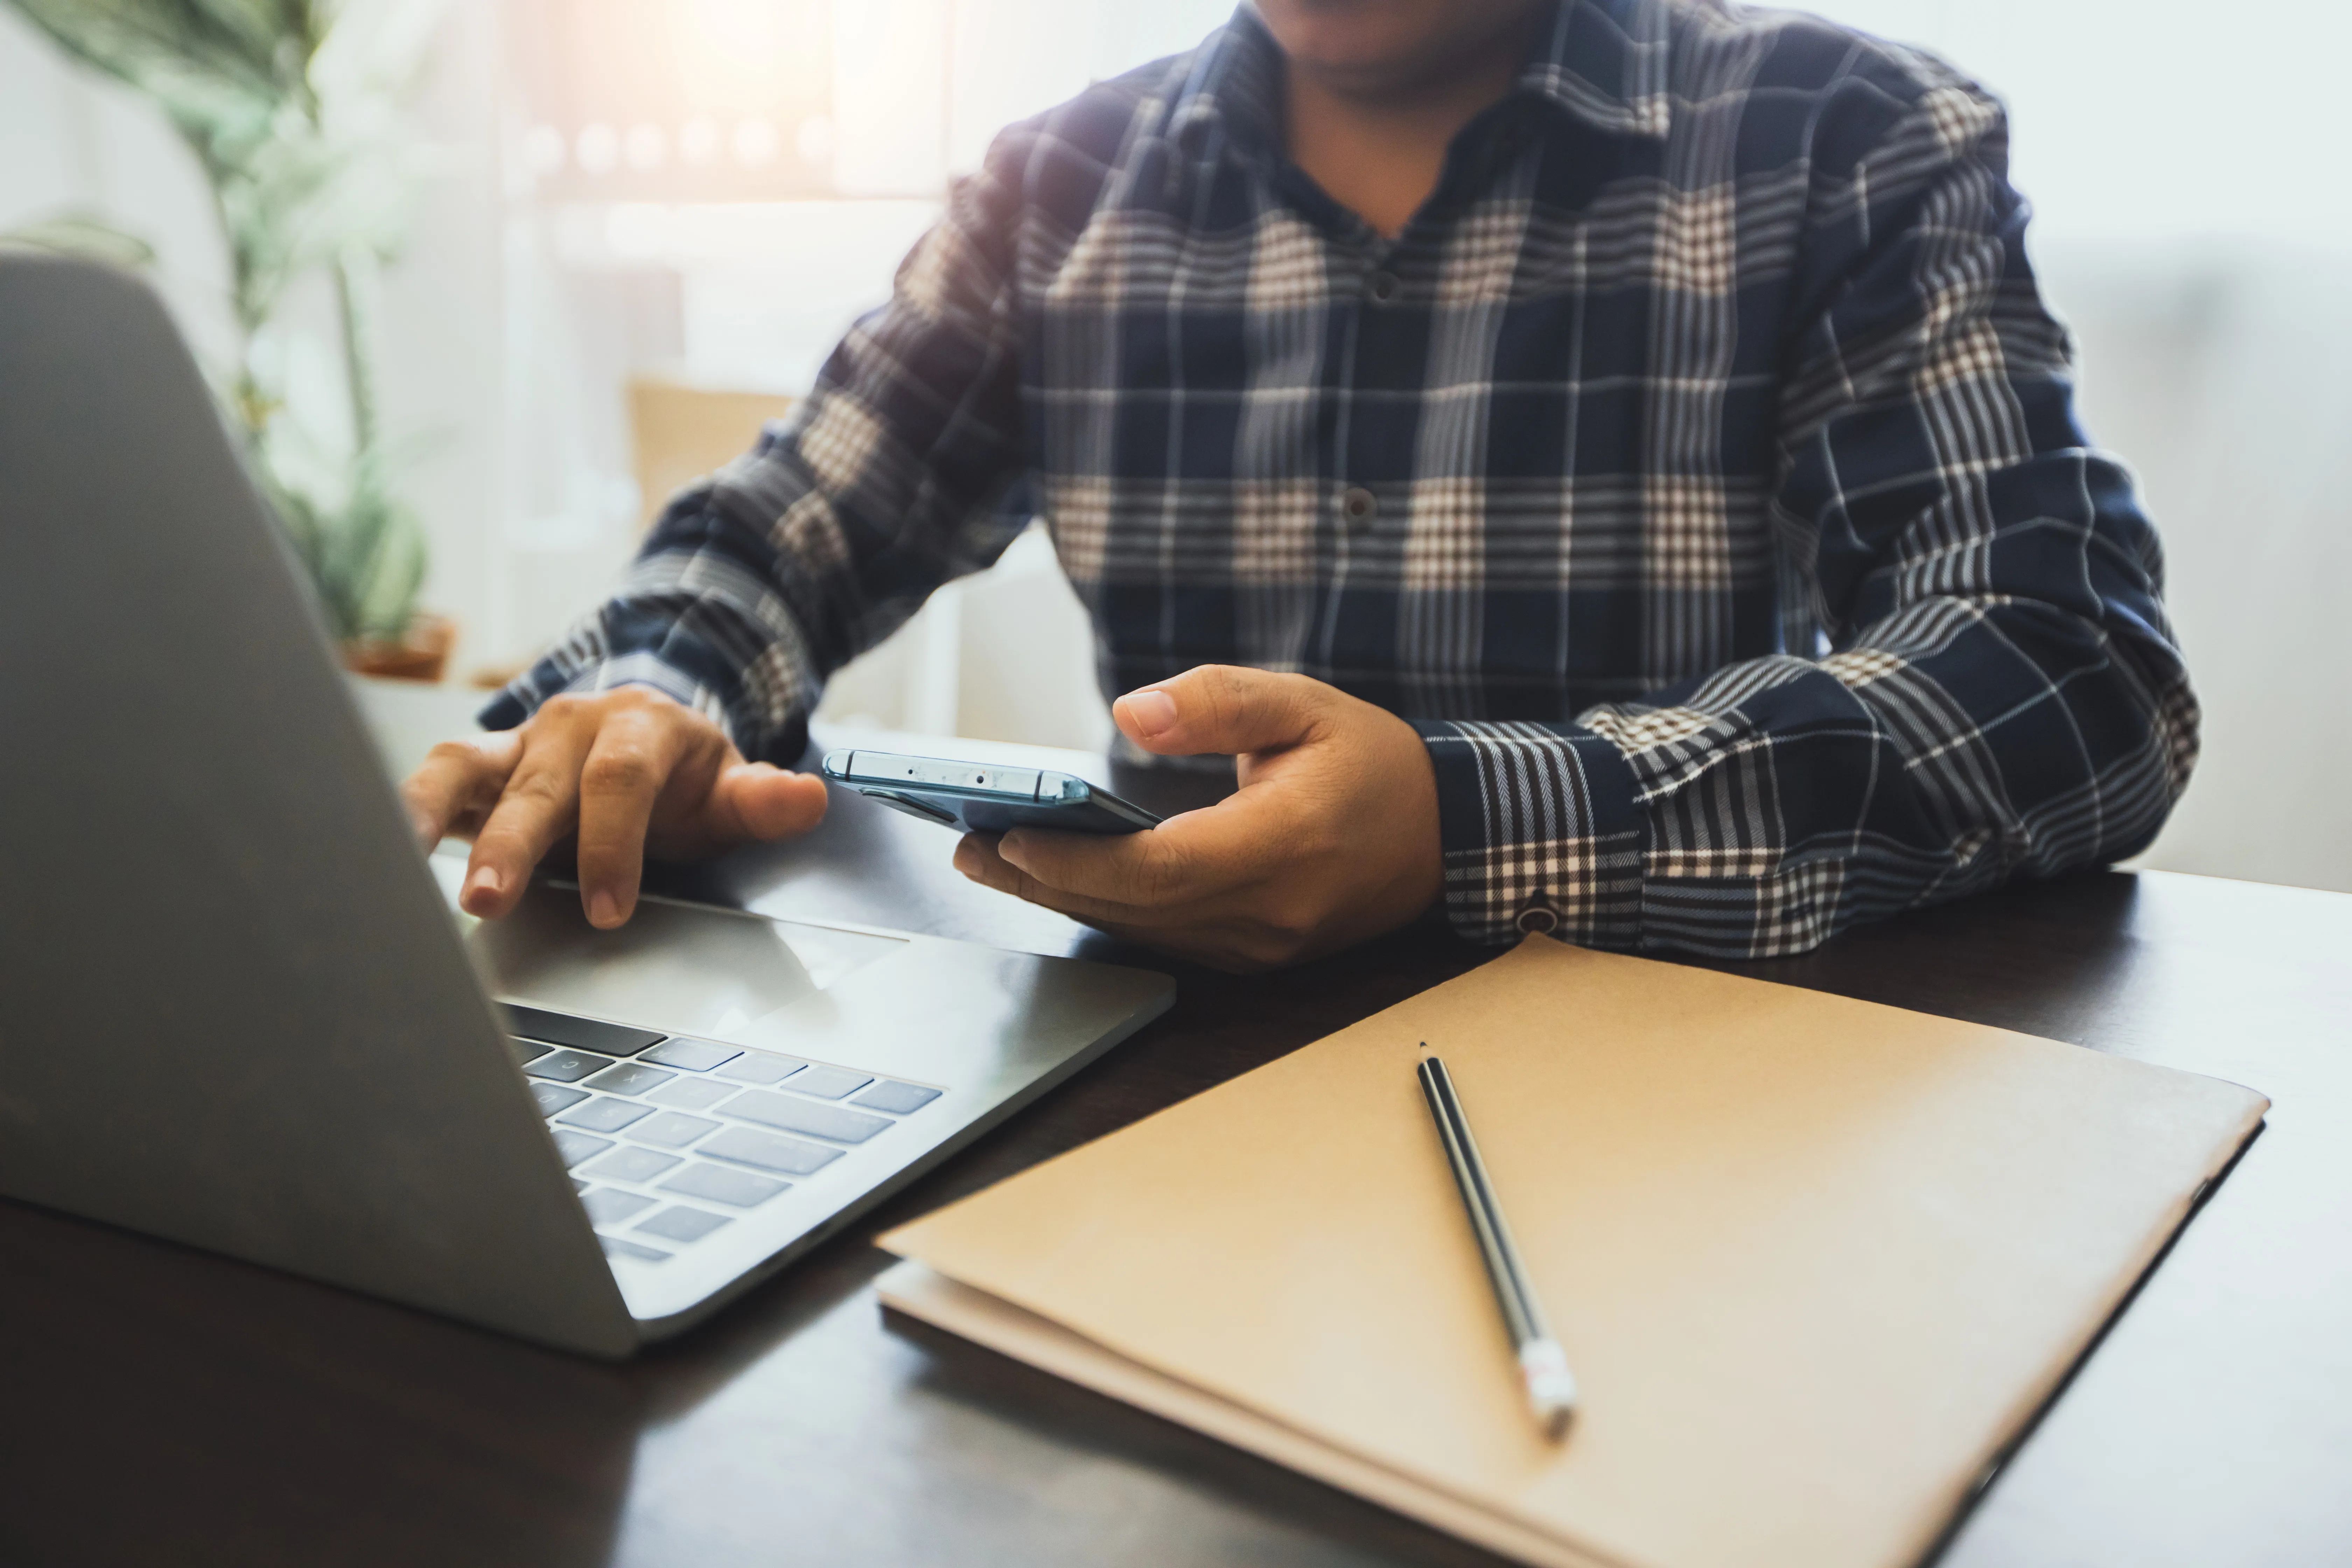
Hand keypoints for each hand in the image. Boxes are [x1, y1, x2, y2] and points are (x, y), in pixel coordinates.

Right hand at [400, 687, 828, 928]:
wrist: (641, 734)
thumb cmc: (683, 780)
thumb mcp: (729, 789)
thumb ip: (765, 802)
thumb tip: (807, 799)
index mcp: (639, 729)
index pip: (621, 784)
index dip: (612, 845)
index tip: (609, 910)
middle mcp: (569, 729)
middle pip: (537, 785)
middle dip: (511, 846)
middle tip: (488, 902)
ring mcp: (516, 745)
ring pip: (460, 768)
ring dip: (428, 819)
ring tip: (398, 868)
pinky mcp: (475, 767)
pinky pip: (431, 782)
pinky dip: (398, 812)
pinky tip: (370, 854)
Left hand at [952, 665, 1442, 970]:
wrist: (1443, 835)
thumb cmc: (1373, 762)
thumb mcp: (1302, 704)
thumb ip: (1216, 702)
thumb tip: (1130, 712)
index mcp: (1287, 845)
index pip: (1162, 869)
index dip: (1079, 858)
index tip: (1011, 833)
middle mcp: (1273, 912)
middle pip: (1136, 908)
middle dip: (1044, 879)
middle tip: (968, 847)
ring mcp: (1266, 946)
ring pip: (1144, 931)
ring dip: (1063, 898)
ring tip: (991, 861)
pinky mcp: (1258, 955)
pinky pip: (1167, 939)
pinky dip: (1108, 911)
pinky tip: (1059, 882)